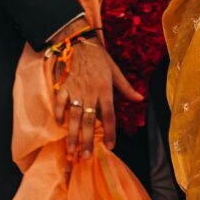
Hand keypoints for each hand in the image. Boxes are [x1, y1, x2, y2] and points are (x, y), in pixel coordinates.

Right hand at [54, 39, 142, 157]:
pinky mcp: (63, 86)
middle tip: (86, 157)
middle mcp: (90, 92)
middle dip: (87, 140)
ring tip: (71, 150)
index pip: (109, 115)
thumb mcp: (115, 70)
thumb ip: (125, 87)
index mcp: (105, 89)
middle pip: (89, 120)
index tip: (110, 147)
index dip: (110, 132)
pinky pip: (60, 102)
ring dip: (72, 134)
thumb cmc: (99, 57)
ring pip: (73, 116)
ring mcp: (75, 90)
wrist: (79, 41)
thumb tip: (140, 98)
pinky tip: (59, 124)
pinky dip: (59, 113)